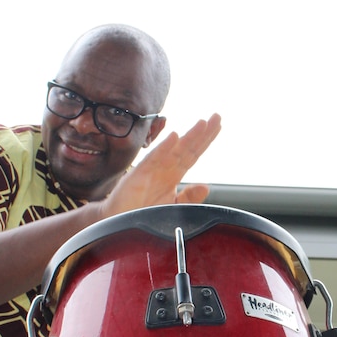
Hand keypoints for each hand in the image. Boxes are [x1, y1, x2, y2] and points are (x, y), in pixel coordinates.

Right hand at [99, 113, 220, 216]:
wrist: (118, 220)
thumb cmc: (142, 211)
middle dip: (203, 132)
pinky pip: (154, 159)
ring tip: (203, 123)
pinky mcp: (139, 174)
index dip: (205, 140)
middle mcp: (165, 168)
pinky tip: (175, 137)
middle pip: (187, 147)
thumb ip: (188, 197)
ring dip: (189, 136)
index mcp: (173, 174)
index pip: (193, 153)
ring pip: (174, 149)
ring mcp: (152, 169)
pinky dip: (164, 148)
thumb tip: (206, 187)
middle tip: (217, 116)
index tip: (218, 125)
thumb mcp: (172, 206)